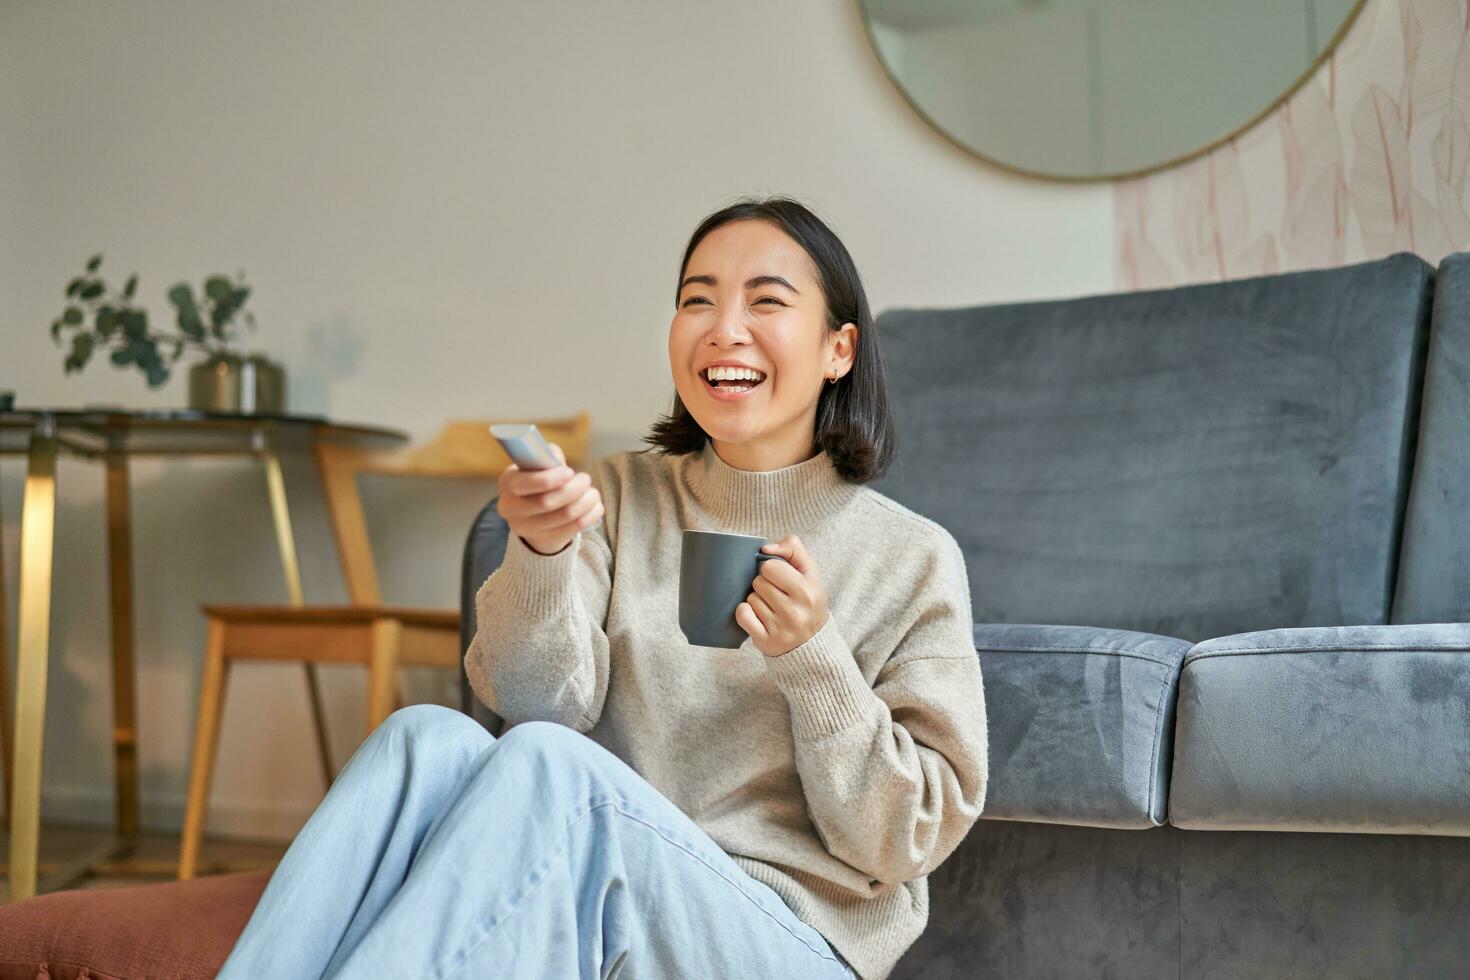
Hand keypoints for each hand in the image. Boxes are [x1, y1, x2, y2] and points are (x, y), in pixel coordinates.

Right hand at [497, 442, 603, 555]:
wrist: (534, 515)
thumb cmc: (539, 482)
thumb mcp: (537, 465)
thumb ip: (546, 457)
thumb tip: (556, 458)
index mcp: (507, 483)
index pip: (523, 484)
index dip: (549, 478)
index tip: (569, 472)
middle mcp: (511, 508)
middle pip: (546, 502)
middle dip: (573, 488)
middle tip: (585, 479)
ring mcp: (527, 529)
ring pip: (565, 515)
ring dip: (586, 500)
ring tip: (592, 492)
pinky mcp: (547, 540)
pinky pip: (576, 527)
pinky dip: (591, 513)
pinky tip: (595, 505)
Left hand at [736, 534, 829, 657]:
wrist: (812, 642)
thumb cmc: (808, 601)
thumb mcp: (810, 572)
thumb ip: (793, 549)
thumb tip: (765, 548)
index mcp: (807, 591)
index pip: (770, 566)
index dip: (771, 569)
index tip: (779, 578)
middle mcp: (795, 611)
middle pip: (758, 582)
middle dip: (764, 585)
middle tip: (777, 595)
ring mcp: (780, 628)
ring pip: (751, 598)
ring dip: (757, 600)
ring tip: (772, 608)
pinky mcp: (766, 641)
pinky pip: (743, 615)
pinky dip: (746, 613)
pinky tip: (758, 617)